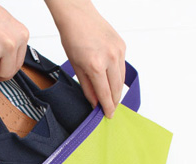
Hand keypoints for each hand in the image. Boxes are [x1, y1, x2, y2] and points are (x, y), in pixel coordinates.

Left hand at [45, 0, 125, 117]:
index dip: (107, 107)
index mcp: (96, 65)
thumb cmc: (73, 39)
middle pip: (116, 89)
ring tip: (112, 100)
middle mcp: (110, 58)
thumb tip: (95, 102)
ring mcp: (118, 51)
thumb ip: (87, 87)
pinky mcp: (122, 46)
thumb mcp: (76, 67)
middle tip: (110, 110)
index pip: (105, 94)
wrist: (78, 17)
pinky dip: (118, 78)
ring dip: (118, 91)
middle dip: (114, 102)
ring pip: (121, 79)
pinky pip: (122, 68)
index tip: (108, 115)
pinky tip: (113, 83)